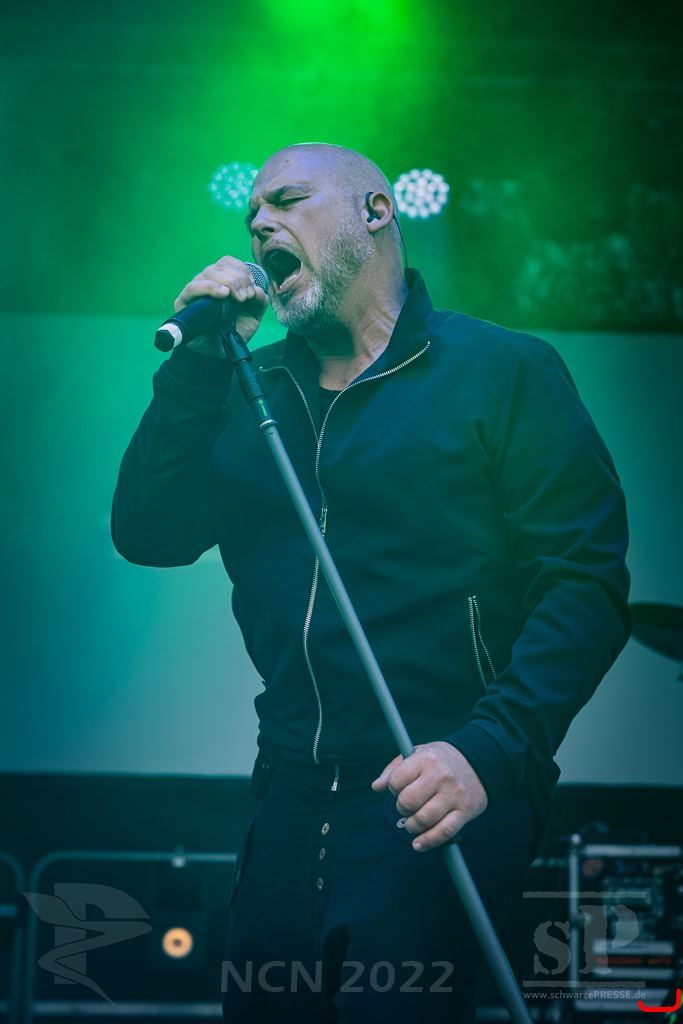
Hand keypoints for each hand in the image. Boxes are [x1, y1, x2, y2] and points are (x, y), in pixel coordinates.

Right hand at [174, 256, 268, 356]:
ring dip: (229, 282)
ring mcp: (195, 291)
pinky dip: (210, 287)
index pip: (227, 262)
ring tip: (238, 299)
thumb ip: (259, 303)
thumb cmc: (231, 332)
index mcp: (221, 281)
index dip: (241, 270)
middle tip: (246, 297)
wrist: (218, 353)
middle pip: (220, 266)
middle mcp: (207, 282)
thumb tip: (258, 290)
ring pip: (209, 273)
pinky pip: (193, 288)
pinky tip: (223, 293)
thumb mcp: (252, 317)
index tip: (251, 286)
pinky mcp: (183, 302)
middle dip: (238, 279)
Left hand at [371, 741, 487, 851]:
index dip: (392, 788)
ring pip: (424, 819)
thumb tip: (376, 787)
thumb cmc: (440, 760)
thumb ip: (394, 769)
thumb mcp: (417, 754)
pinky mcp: (465, 811)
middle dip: (401, 809)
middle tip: (406, 807)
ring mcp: (454, 795)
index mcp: (426, 759)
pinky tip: (418, 844)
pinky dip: (428, 841)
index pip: (397, 781)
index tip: (398, 789)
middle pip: (408, 802)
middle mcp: (440, 776)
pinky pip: (443, 832)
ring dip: (412, 826)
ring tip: (412, 823)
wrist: (479, 761)